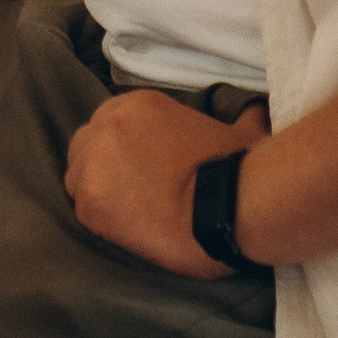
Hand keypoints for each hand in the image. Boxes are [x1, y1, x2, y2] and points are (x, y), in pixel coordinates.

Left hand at [64, 91, 270, 278]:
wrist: (226, 207)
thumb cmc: (235, 169)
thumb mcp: (239, 129)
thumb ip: (239, 115)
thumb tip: (257, 109)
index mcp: (137, 105)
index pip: (108, 123)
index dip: (120, 149)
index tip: (138, 169)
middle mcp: (107, 126)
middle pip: (86, 148)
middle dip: (103, 169)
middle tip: (132, 194)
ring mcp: (93, 163)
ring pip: (79, 181)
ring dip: (99, 196)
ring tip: (130, 217)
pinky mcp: (90, 203)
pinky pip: (84, 212)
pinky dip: (102, 224)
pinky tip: (129, 232)